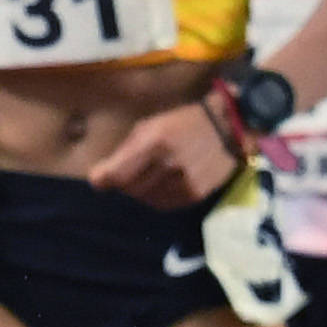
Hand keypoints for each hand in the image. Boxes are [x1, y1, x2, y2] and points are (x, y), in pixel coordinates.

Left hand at [87, 102, 236, 209]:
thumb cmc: (182, 121)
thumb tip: (101, 177)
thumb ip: (126, 150)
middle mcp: (168, 165)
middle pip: (129, 188)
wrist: (227, 129)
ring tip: (150, 174)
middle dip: (124, 182)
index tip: (99, 178)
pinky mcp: (194, 195)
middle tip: (130, 171)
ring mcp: (182, 183)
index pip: (117, 174)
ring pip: (145, 199)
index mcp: (154, 142)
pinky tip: (164, 182)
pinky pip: (164, 204)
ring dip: (141, 190)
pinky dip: (157, 196)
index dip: (103, 179)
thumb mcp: (150, 125)